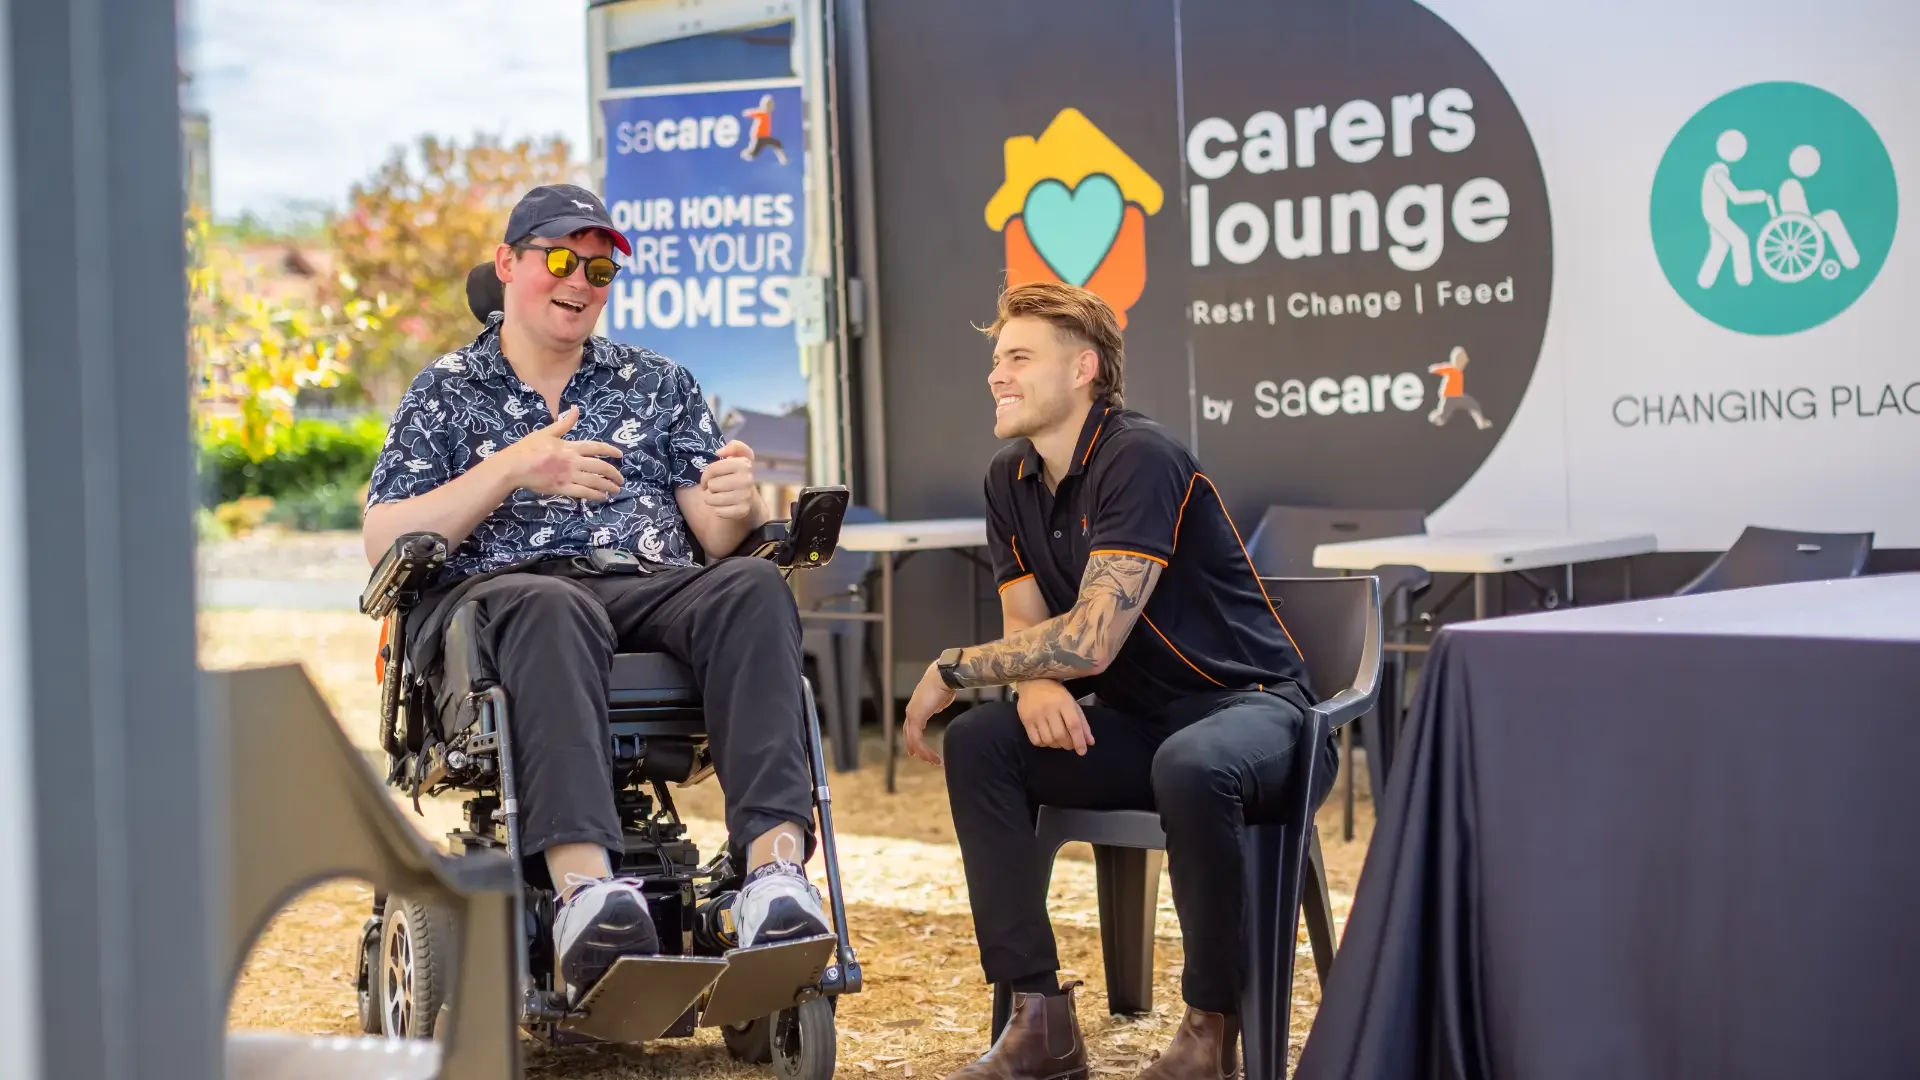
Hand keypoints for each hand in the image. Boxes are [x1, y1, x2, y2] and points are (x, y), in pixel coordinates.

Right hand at [497, 406, 624, 499]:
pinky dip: (595, 495)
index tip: (620, 455)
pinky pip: (583, 493)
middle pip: (600, 466)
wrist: (514, 466)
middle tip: (621, 479)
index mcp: (570, 446)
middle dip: (613, 473)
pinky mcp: (562, 488)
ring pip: (595, 481)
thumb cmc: (528, 448)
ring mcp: (568, 475)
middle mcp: (573, 461)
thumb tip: (576, 409)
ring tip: (616, 489)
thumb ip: (564, 423)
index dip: (610, 451)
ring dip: (608, 486)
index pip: (596, 447)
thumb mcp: (547, 432)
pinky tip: (602, 497)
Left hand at [699, 441, 757, 520]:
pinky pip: (718, 512)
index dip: (706, 474)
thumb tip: (719, 452)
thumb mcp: (737, 456)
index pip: (712, 469)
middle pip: (712, 485)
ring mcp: (745, 496)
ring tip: (720, 495)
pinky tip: (725, 505)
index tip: (709, 477)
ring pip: (712, 499)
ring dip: (712, 499)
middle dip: (710, 487)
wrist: (748, 497)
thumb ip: (734, 446)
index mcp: (744, 464)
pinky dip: (718, 510)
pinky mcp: (742, 511)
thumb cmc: (735, 474)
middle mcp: (747, 480)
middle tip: (717, 487)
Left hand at [903, 663, 954, 765]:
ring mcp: (912, 715)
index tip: (915, 751)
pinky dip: (925, 751)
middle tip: (923, 759)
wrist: (944, 676)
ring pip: (913, 740)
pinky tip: (934, 757)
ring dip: (923, 753)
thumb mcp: (941, 699)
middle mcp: (911, 711)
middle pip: (909, 735)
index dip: (912, 740)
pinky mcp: (916, 718)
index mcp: (916, 707)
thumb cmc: (945, 684)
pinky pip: (917, 740)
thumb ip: (937, 705)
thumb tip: (938, 709)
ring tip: (934, 761)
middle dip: (915, 749)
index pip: (911, 727)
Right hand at [1016, 679, 1094, 754]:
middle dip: (1068, 745)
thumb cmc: (1056, 694)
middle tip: (1070, 745)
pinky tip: (1047, 738)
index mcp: (1064, 703)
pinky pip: (1035, 740)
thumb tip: (1090, 743)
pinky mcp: (1025, 720)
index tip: (1082, 751)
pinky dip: (1044, 744)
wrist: (1033, 681)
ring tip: (1059, 741)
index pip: (1073, 725)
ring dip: (1056, 745)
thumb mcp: (1072, 704)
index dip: (1079, 741)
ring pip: (1048, 740)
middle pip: (1060, 735)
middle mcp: (1049, 709)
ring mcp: (1036, 715)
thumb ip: (1082, 723)